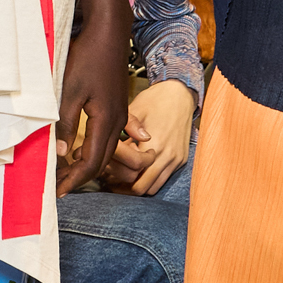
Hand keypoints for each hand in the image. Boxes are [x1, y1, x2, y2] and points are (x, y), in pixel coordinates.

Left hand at [56, 8, 129, 197]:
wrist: (109, 32)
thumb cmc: (88, 58)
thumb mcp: (69, 92)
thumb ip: (65, 124)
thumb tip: (60, 153)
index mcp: (106, 121)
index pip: (90, 162)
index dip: (73, 179)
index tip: (58, 191)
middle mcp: (117, 122)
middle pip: (100, 160)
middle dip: (80, 177)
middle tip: (60, 187)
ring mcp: (120, 113)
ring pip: (107, 148)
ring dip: (90, 163)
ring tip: (70, 173)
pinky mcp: (118, 105)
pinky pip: (115, 134)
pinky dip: (105, 147)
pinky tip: (105, 149)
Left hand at [102, 80, 193, 196]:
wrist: (181, 94)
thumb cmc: (154, 99)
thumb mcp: (133, 111)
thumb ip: (120, 133)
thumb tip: (101, 151)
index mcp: (154, 144)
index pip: (130, 172)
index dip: (113, 172)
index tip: (101, 166)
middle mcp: (166, 155)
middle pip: (139, 186)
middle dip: (120, 184)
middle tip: (106, 177)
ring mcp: (175, 160)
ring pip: (151, 189)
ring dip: (134, 186)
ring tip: (118, 177)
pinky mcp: (180, 161)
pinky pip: (162, 181)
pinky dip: (147, 181)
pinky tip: (135, 172)